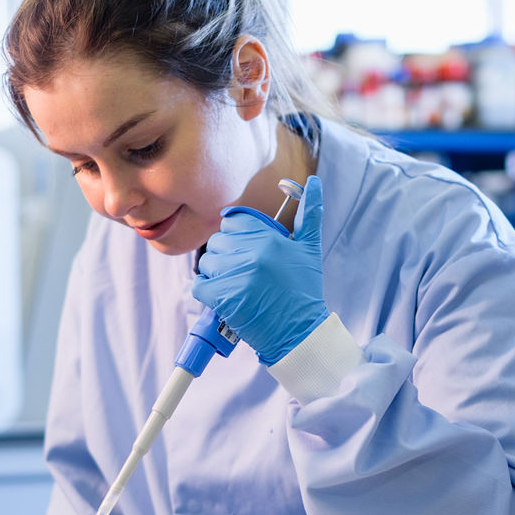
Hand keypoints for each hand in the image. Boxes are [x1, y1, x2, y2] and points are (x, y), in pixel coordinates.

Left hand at [192, 175, 328, 364]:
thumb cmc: (303, 291)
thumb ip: (311, 213)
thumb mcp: (310, 248)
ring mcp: (235, 276)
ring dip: (216, 274)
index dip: (237, 234)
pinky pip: (199, 285)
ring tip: (236, 285)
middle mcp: (251, 254)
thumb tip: (314, 182)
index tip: (245, 249)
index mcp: (269, 238)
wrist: (298, 332)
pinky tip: (225, 297)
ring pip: (207, 262)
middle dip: (227, 255)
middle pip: (218, 241)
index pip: (233, 220)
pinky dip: (208, 292)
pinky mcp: (222, 299)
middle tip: (244, 272)